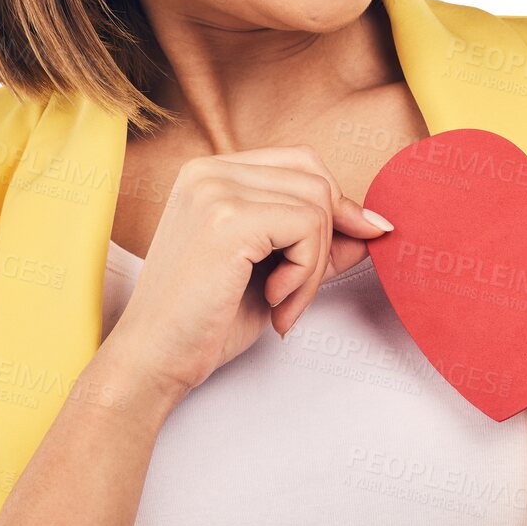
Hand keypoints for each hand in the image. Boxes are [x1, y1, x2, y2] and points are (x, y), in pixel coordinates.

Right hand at [113, 144, 392, 402]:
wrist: (152, 362)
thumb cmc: (204, 322)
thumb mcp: (271, 271)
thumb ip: (316, 243)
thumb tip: (374, 225)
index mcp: (211, 173)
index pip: (301, 163)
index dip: (334, 205)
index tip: (353, 244)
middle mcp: (209, 170)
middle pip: (315, 178)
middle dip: (326, 239)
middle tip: (296, 292)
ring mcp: (215, 189)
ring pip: (317, 204)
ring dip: (314, 265)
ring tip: (282, 302)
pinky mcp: (227, 218)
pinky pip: (307, 228)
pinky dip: (305, 273)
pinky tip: (273, 301)